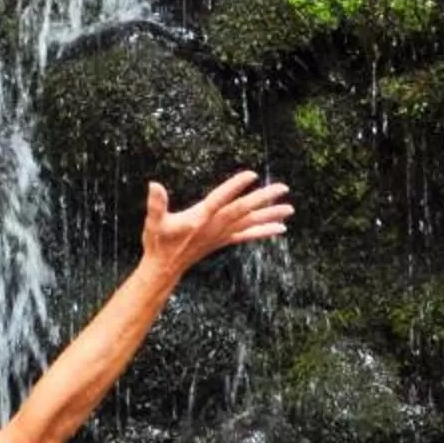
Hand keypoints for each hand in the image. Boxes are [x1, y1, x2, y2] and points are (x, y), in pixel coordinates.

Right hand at [141, 169, 291, 284]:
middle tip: (283, 188)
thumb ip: (156, 204)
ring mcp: (221, 235)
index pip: (221, 200)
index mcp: (200, 219)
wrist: (165, 268)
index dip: (235, 187)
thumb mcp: (154, 222)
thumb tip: (154, 185)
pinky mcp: (223, 241)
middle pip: (243, 210)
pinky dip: (264, 230)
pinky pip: (248, 235)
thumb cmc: (158, 242)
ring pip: (249, 222)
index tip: (251, 175)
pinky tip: (280, 228)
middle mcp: (215, 227)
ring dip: (270, 214)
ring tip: (289, 208)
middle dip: (264, 198)